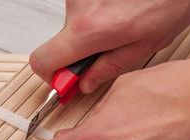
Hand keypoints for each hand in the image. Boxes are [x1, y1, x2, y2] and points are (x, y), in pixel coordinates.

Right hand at [30, 0, 189, 92]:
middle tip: (107, 50)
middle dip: (79, 51)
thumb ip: (110, 67)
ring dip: (92, 29)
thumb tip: (87, 82)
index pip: (42, 61)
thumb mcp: (146, 44)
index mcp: (89, 29)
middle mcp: (78, 6)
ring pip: (74, 23)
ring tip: (122, 23)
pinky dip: (98, 13)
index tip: (68, 80)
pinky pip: (84, 7)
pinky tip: (121, 9)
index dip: (52, 75)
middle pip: (60, 41)